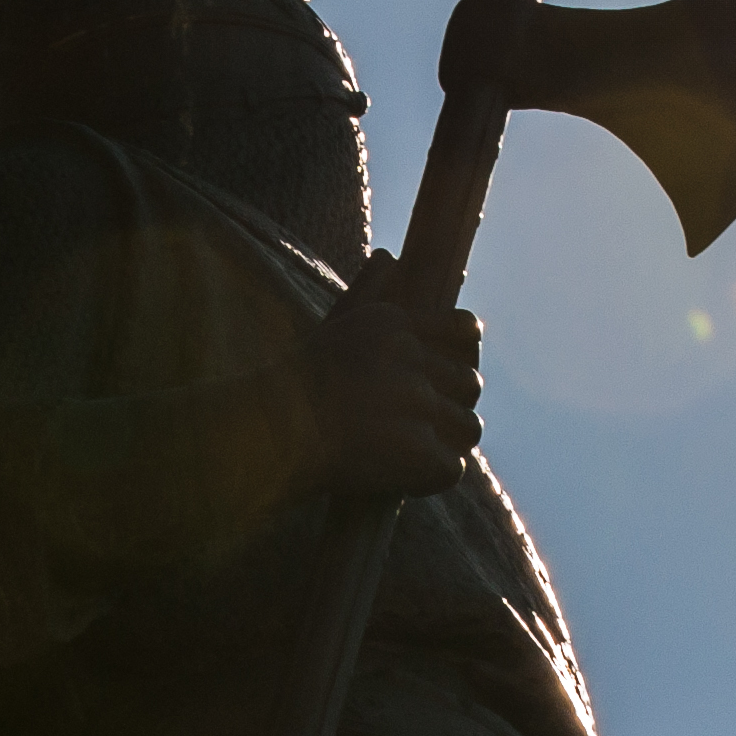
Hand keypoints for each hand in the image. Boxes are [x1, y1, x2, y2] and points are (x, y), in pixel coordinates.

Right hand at [293, 252, 481, 496]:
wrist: (265, 436)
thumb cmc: (290, 386)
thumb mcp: (332, 327)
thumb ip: (367, 293)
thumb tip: (388, 257)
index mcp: (395, 325)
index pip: (464, 331)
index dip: (463, 356)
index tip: (448, 376)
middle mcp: (411, 359)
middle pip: (470, 383)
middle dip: (452, 405)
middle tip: (420, 425)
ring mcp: (417, 405)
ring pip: (468, 427)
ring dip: (445, 444)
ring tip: (410, 454)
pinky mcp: (418, 450)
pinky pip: (452, 468)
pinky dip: (430, 478)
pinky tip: (401, 478)